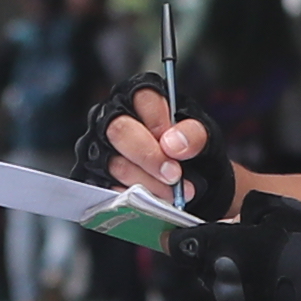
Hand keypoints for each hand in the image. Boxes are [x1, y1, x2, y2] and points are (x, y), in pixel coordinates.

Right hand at [85, 75, 230, 220]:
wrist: (189, 184)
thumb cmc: (189, 152)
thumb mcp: (203, 139)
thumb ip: (193, 134)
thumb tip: (173, 143)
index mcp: (142, 99)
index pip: (142, 98)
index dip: (158, 122)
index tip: (174, 146)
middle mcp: (116, 119)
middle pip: (120, 131)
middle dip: (149, 157)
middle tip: (173, 175)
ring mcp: (103, 149)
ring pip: (116, 163)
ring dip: (147, 183)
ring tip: (171, 193)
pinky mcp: (97, 177)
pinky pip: (110, 189)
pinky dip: (134, 199)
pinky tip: (152, 201)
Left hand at [190, 191, 300, 300]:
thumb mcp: (278, 212)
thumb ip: (247, 214)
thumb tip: (236, 216)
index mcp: (222, 251)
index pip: (181, 247)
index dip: (181, 243)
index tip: (179, 240)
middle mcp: (222, 286)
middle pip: (210, 278)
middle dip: (225, 271)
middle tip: (256, 266)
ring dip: (242, 299)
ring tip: (274, 291)